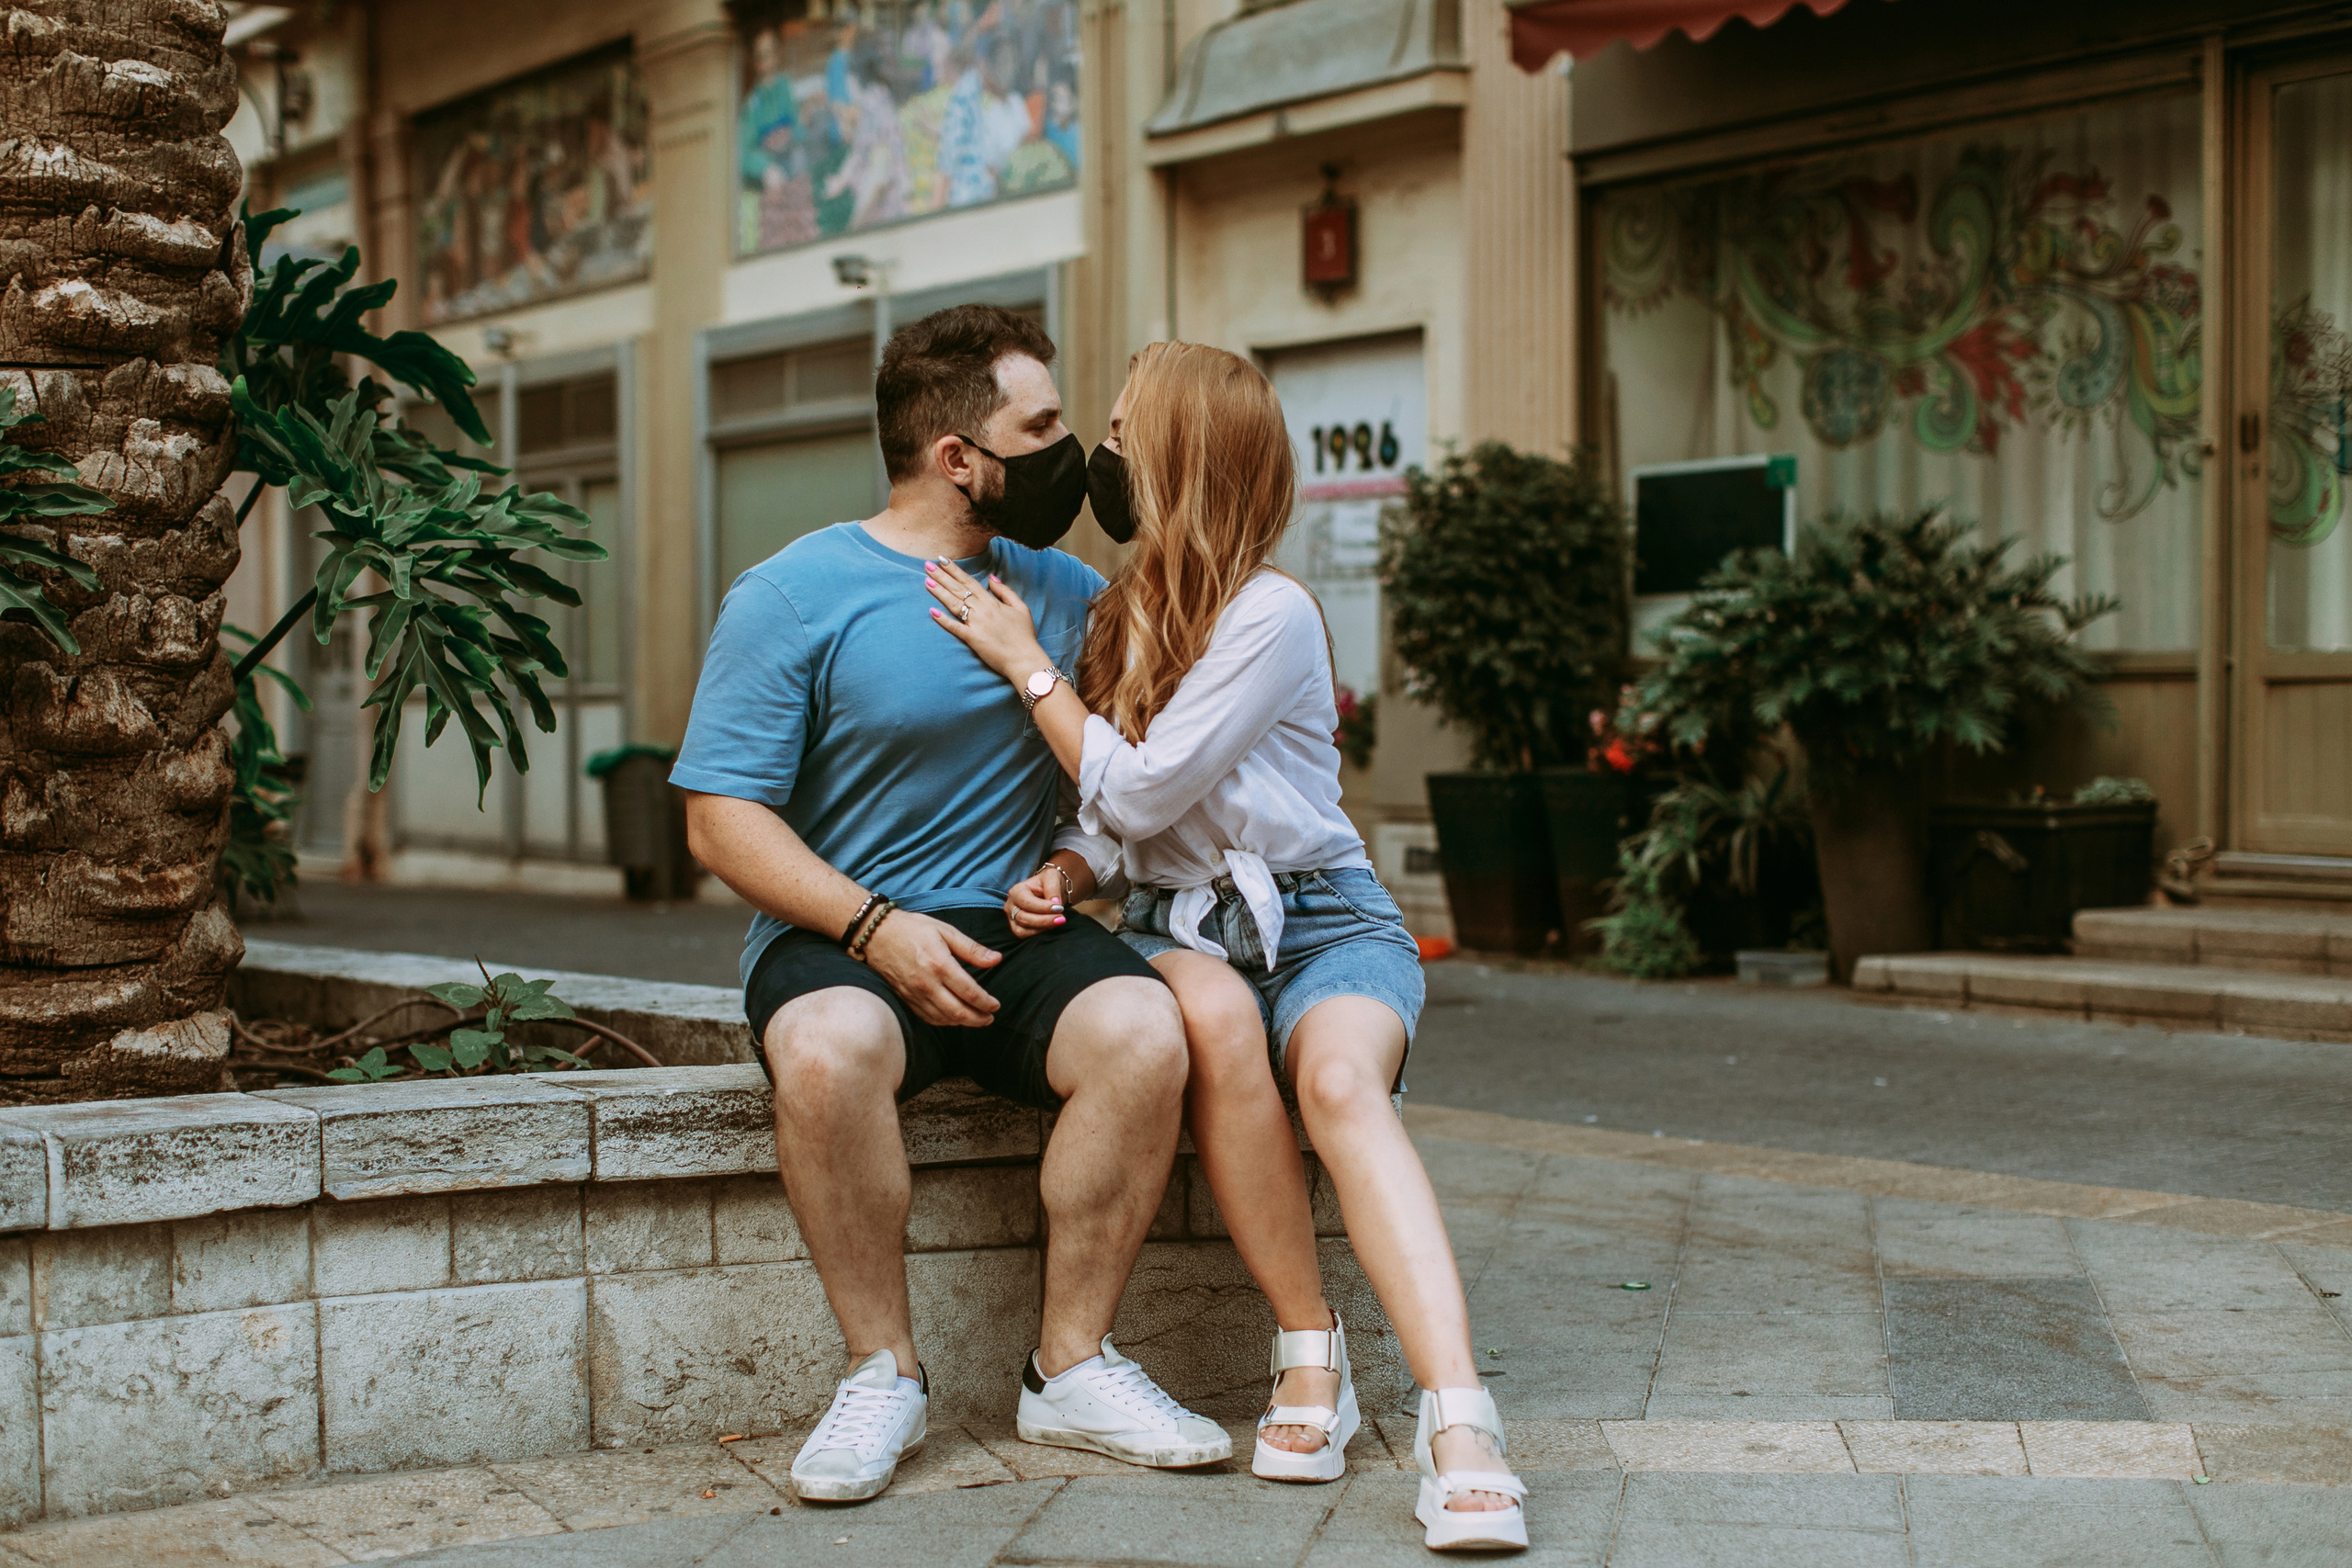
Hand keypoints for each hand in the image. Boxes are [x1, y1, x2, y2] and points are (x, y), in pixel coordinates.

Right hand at [861, 910, 1002, 1027]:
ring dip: (962, 1023)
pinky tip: (953, 1018)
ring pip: (943, 1018)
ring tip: (976, 1019)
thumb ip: (972, 948)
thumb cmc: (912, 929)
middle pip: (958, 1012)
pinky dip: (944, 1022)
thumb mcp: (945, 931)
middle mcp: (927, 983)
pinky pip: (927, 1017)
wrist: (876, 934)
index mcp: (940, 964)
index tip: (996, 1005)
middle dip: (978, 1019)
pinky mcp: (905, 998)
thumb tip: (996, 959)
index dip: (986, 1002)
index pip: (969, 992)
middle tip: (990, 1018)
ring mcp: (914, 994)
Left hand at [925, 556, 1046, 682]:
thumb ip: (1005, 592)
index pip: (969, 582)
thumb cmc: (1025, 635)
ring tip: (927, 581)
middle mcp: (982, 610)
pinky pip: (955, 628)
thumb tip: (991, 578)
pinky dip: (943, 620)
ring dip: (940, 592)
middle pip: (958, 590)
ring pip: (954, 604)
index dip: (955, 570)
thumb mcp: (1021, 608)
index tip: (943, 560)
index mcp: (992, 602)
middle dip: (942, 576)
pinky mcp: (973, 639)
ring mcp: (977, 624)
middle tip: (928, 565)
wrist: (1025, 659)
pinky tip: (932, 611)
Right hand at [1004, 868, 1069, 938]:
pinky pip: (1024, 934)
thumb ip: (1053, 888)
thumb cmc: (1048, 882)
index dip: (1043, 907)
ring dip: (1042, 927)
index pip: (1026, 902)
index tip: (1059, 908)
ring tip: (1057, 921)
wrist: (1049, 890)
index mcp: (1016, 890)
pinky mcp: (1017, 927)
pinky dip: (1039, 932)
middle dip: (1044, 920)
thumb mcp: (1052, 877)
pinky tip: (1050, 925)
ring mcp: (1012, 917)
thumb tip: (1055, 904)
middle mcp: (1010, 905)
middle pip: (1023, 918)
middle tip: (1061, 918)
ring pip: (1022, 929)